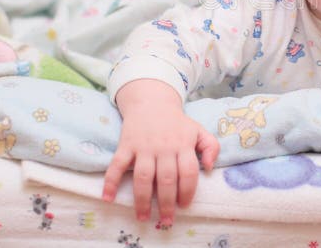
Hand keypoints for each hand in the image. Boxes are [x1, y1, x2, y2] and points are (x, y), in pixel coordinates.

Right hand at [102, 79, 219, 226]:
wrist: (152, 101)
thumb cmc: (177, 123)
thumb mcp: (199, 130)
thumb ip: (212, 147)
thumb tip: (209, 168)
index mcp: (183, 144)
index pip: (188, 171)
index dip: (188, 191)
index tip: (185, 206)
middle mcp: (164, 147)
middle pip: (166, 179)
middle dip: (167, 203)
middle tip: (166, 220)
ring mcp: (144, 146)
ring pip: (143, 176)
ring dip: (142, 200)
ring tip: (143, 217)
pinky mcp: (126, 145)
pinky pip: (116, 165)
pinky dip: (110, 182)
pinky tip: (108, 198)